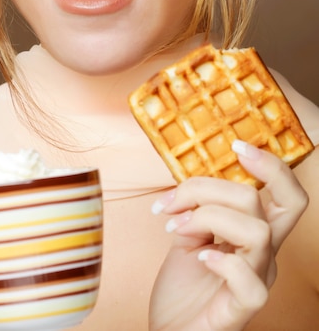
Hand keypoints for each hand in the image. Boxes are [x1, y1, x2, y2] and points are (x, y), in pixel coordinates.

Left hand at [149, 141, 308, 330]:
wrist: (170, 330)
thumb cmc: (184, 284)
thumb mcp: (188, 233)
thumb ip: (197, 207)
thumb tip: (187, 180)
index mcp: (255, 232)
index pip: (287, 195)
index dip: (272, 165)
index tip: (236, 144)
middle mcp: (264, 254)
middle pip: (276, 203)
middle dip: (217, 186)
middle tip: (178, 198)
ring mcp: (257, 280)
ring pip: (256, 230)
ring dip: (208, 218)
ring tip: (176, 228)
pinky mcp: (242, 307)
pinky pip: (249, 280)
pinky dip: (223, 259)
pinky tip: (199, 257)